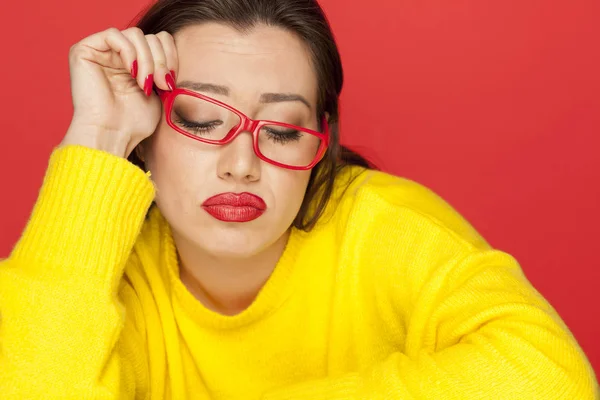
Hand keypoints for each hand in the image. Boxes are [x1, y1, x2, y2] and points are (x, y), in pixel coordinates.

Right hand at [60, 27, 177, 157]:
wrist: (111, 136)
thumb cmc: (133, 123)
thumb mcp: (159, 92)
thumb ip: (164, 68)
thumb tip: (173, 49)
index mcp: (134, 64)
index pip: (159, 41)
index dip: (170, 56)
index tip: (172, 81)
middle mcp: (117, 55)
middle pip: (150, 37)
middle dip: (161, 60)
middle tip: (162, 84)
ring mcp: (100, 52)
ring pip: (135, 34)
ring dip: (147, 59)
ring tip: (146, 84)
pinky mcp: (84, 50)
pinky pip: (113, 34)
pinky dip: (129, 52)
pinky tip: (132, 72)